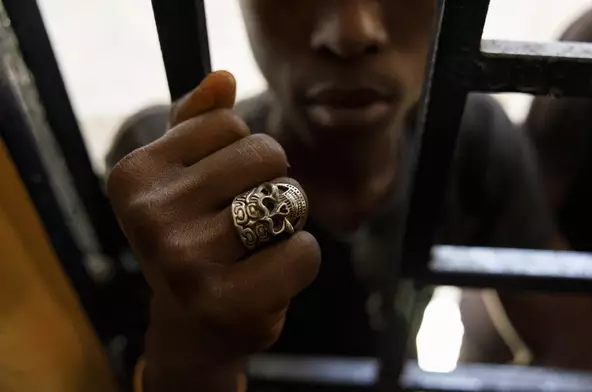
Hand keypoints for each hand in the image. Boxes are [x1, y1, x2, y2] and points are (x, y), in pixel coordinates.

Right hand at [107, 71, 320, 391]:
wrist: (192, 325)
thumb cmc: (192, 239)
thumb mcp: (182, 178)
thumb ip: (197, 123)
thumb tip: (223, 76)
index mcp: (133, 176)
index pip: (229, 122)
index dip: (239, 154)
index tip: (215, 190)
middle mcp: (149, 216)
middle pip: (265, 153)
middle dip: (271, 181)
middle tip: (246, 219)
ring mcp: (184, 260)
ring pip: (288, 200)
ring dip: (288, 221)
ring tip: (255, 248)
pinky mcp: (225, 300)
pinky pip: (303, 251)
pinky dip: (301, 258)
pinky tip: (269, 277)